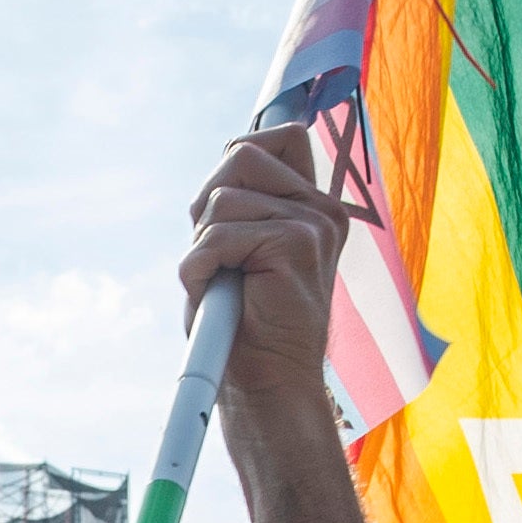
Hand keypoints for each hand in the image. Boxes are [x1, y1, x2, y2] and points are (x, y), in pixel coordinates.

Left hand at [182, 130, 347, 401]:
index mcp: (313, 208)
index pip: (280, 137)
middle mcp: (321, 210)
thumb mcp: (237, 249)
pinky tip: (220, 298)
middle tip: (219, 257)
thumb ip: (239, 202)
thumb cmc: (243, 324)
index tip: (225, 211)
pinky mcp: (297, 242)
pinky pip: (218, 234)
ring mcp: (314, 223)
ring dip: (203, 246)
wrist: (266, 385)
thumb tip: (231, 154)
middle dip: (209, 205)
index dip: (240, 160)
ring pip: (222, 198)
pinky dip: (200, 268)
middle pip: (240, 155)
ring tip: (224, 285)